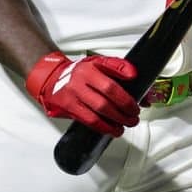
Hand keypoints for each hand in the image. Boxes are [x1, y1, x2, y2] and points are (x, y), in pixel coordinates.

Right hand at [25, 52, 139, 136]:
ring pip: (99, 112)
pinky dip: (104, 127)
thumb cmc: (78, 72)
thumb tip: (135, 76)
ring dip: (116, 121)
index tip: (140, 99)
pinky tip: (112, 129)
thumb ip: (117, 67)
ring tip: (127, 124)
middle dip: (125, 109)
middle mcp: (81, 80)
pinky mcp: (69, 108)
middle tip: (134, 115)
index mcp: (90, 67)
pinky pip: (89, 121)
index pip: (111, 78)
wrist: (52, 78)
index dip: (125, 92)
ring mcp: (74, 95)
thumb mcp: (97, 62)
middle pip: (106, 98)